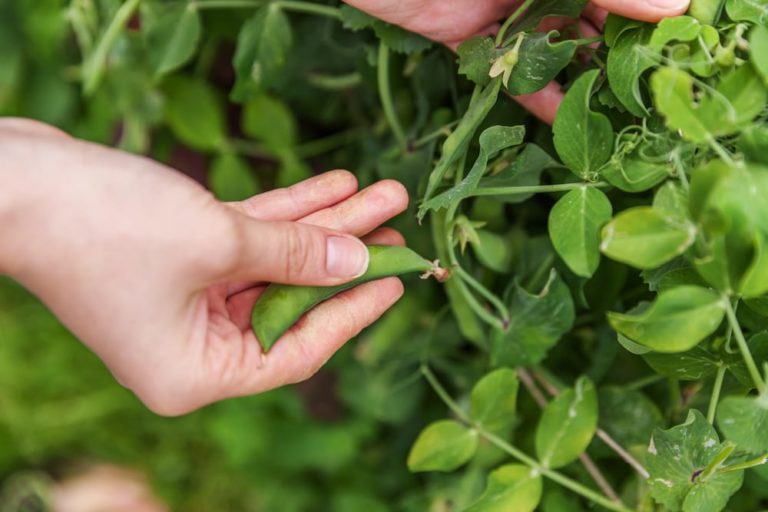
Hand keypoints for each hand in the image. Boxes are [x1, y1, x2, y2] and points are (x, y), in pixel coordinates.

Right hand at [0, 118, 408, 414]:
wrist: (13, 181)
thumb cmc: (105, 226)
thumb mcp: (218, 243)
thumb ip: (296, 255)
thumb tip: (359, 262)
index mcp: (196, 374)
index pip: (298, 351)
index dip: (354, 311)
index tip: (401, 278)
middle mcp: (191, 345)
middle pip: (291, 300)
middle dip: (346, 254)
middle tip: (398, 223)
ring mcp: (184, 301)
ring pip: (274, 262)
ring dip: (324, 226)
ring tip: (379, 193)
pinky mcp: (177, 258)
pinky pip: (247, 240)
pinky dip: (286, 215)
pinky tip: (333, 187)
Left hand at [344, 0, 689, 121]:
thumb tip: (677, 6)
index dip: (649, 20)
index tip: (680, 54)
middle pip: (593, 21)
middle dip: (619, 57)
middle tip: (654, 99)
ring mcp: (505, 8)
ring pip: (553, 50)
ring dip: (582, 81)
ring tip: (617, 119)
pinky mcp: (467, 38)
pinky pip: (506, 72)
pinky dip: (531, 96)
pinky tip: (562, 123)